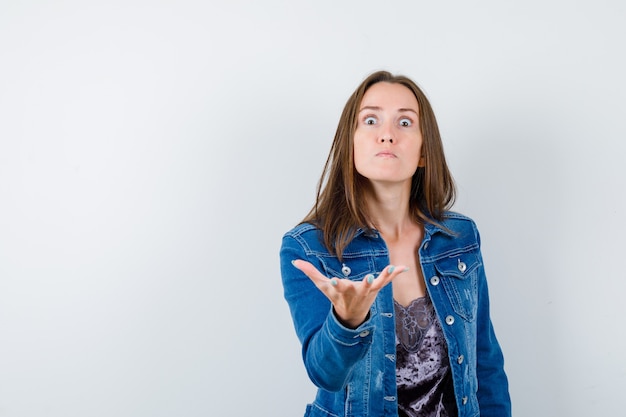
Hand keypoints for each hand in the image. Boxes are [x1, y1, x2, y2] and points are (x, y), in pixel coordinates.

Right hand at [291, 260, 407, 328]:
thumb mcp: (322, 286)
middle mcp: (355, 292)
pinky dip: (395, 274)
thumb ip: (310, 272)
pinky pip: (387, 280)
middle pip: (359, 288)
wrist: (351, 315)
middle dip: (363, 284)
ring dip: (383, 277)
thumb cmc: (336, 297)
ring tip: (389, 269)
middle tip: (367, 278)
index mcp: (341, 291)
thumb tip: (294, 261)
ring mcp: (368, 290)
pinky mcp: (376, 288)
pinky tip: (403, 267)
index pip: (337, 287)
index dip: (335, 284)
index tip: (334, 281)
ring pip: (376, 284)